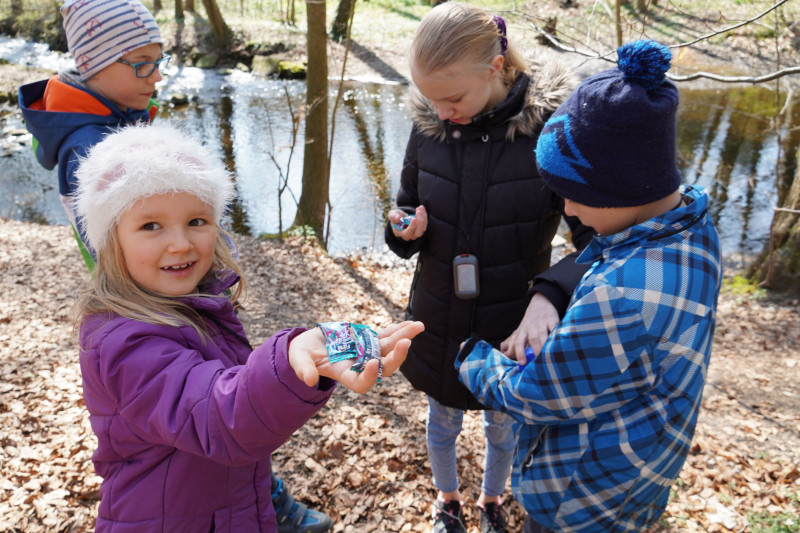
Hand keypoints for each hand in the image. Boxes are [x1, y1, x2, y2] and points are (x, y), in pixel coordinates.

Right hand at [289, 321, 423, 392]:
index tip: (374, 363)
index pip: (362, 382)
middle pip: (384, 367)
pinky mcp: (369, 339)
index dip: (369, 376)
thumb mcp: (298, 360)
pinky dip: (399, 329)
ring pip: (390, 348)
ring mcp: (367, 352)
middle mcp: (360, 365)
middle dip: (396, 357)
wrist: (311, 345)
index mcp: (344, 374)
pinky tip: (412, 323)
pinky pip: (388, 335)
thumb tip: (308, 380)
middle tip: (406, 344)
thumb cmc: (303, 355)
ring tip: (418, 326)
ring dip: (404, 338)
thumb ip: (303, 368)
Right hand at [389, 206, 427, 239]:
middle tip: (418, 211)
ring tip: (420, 207)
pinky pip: (425, 223)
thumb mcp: (392, 215)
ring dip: (423, 217)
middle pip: (418, 233)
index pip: (407, 233)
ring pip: (423, 228)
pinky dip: (424, 215)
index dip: (411, 227)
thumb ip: (393, 217)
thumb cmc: (395, 217)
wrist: (401, 217)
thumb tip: (398, 218)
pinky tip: (421, 208)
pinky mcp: (421, 228)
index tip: (414, 218)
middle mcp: (410, 235)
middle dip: (420, 222)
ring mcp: (416, 233)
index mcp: (401, 233)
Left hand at [500, 293, 558, 364]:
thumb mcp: (519, 331)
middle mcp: (531, 328)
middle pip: (532, 339)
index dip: (519, 352)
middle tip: (538, 362)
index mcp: (522, 331)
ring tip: (548, 357)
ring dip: (545, 346)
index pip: (518, 342)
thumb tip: (505, 355)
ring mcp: (542, 324)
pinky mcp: (553, 320)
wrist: (540, 302)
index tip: (522, 363)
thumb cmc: (529, 322)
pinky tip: (559, 343)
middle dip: (535, 350)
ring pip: (543, 336)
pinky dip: (556, 334)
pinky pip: (555, 328)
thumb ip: (512, 343)